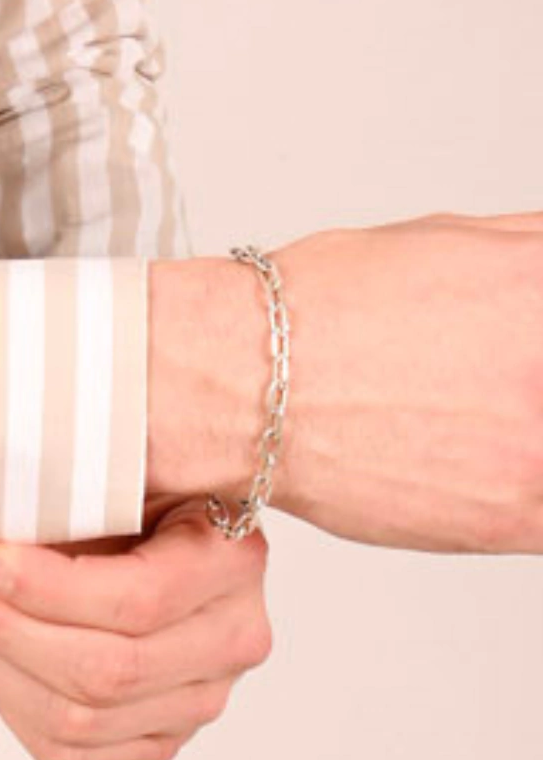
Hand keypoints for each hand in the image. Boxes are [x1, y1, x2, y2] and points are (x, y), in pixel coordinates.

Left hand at [0, 496, 272, 759]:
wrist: (186, 538)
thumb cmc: (150, 499)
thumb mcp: (132, 471)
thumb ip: (83, 487)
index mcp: (231, 564)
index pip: (138, 601)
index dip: (47, 589)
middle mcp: (231, 642)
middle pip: (106, 672)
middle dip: (9, 629)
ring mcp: (201, 701)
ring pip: (82, 721)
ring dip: (1, 669)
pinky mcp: (163, 736)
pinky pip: (76, 756)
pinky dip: (20, 715)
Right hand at [148, 211, 542, 553]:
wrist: (247, 387)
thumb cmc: (326, 312)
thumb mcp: (461, 240)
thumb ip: (537, 253)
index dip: (541, 349)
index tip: (533, 355)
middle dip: (529, 388)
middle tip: (506, 388)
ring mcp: (542, 449)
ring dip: (527, 442)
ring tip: (488, 419)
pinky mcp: (517, 519)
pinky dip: (530, 489)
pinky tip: (494, 463)